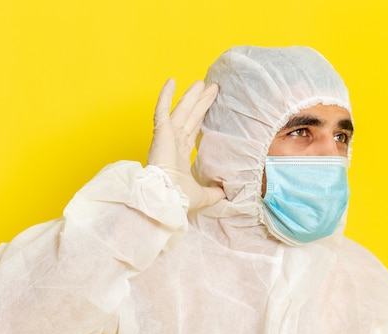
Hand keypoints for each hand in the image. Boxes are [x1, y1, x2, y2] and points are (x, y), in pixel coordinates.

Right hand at [147, 79, 224, 210]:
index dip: (201, 118)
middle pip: (191, 117)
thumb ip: (214, 192)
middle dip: (200, 102)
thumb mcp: (203, 195)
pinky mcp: (161, 131)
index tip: (209, 107)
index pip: (193, 131)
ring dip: (191, 96)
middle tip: (211, 88)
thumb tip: (226, 192)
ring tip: (201, 82)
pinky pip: (163, 109)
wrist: (164, 197)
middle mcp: (173, 143)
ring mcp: (167, 136)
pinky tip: (171, 81)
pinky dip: (166, 95)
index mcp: (180, 156)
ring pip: (182, 110)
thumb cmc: (177, 198)